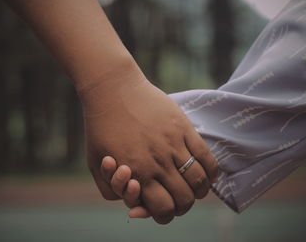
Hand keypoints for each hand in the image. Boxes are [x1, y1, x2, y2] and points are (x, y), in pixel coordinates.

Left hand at [82, 70, 218, 223]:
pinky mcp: (183, 128)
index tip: (164, 211)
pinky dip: (211, 172)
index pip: (162, 209)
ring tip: (195, 189)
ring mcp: (172, 145)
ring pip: (198, 181)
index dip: (165, 216)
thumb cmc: (100, 126)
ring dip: (199, 191)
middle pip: (184, 199)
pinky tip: (207, 174)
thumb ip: (110, 189)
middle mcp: (157, 163)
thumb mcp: (95, 162)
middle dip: (183, 207)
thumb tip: (130, 206)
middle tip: (180, 201)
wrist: (112, 89)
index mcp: (136, 173)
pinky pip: (206, 156)